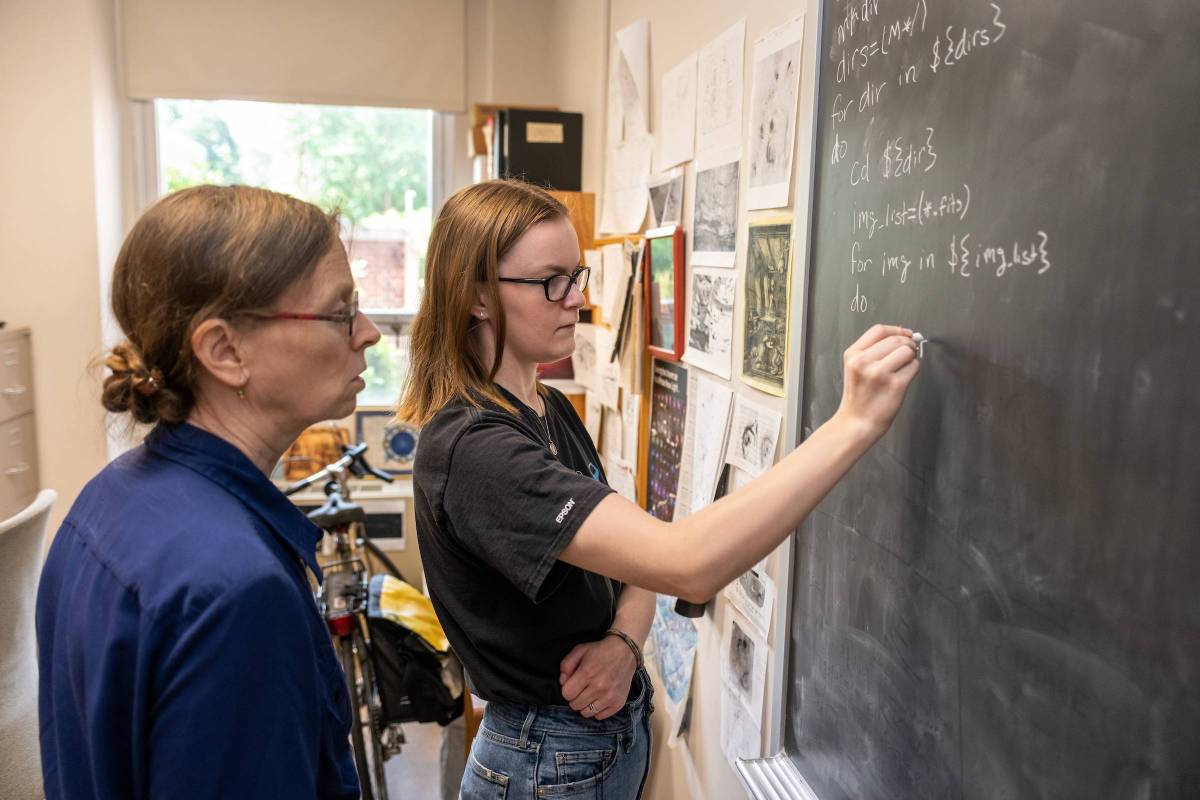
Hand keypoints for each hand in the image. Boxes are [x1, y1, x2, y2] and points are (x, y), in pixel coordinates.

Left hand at [559, 635, 637, 720]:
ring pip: (586, 713)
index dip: (567, 689)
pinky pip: (599, 716)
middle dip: (575, 697)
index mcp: (587, 672)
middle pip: (575, 705)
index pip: (567, 694)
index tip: (573, 684)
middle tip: (582, 688)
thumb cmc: (600, 651)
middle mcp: (599, 686)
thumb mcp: (580, 650)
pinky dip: (597, 709)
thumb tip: (562, 682)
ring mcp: (610, 696)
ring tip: (590, 694)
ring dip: (585, 705)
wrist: (625, 652)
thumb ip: (566, 665)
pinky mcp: (618, 703)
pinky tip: (600, 698)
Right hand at [835, 324, 919, 439]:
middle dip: (907, 344)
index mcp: (853, 355)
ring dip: (911, 357)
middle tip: (907, 353)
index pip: (879, 330)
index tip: (905, 333)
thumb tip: (903, 335)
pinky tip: (903, 378)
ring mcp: (880, 373)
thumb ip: (873, 350)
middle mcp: (864, 362)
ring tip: (903, 367)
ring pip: (907, 351)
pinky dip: (913, 370)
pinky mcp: (895, 385)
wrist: (857, 422)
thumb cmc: (859, 396)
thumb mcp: (855, 367)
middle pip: (896, 339)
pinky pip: (914, 367)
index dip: (896, 329)